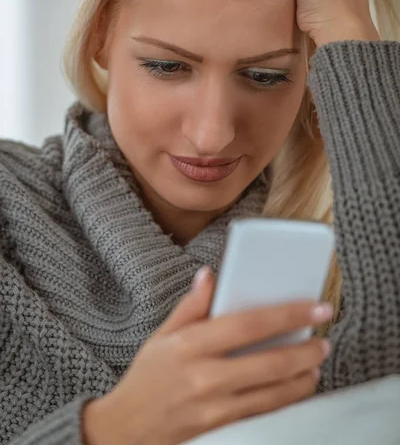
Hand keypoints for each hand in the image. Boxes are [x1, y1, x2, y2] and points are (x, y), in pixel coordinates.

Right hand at [83, 267, 332, 444]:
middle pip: (268, 362)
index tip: (313, 307)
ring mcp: (214, 407)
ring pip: (272, 393)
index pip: (248, 325)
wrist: (126, 430)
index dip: (286, 315)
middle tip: (324, 338)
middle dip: (305, 350)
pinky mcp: (221, 428)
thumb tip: (211, 275)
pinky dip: (286, 399)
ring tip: (316, 362)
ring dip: (302, 377)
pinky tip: (297, 387)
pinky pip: (262, 413)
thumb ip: (191, 305)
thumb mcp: (162, 335)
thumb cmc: (146, 378)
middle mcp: (204, 377)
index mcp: (190, 345)